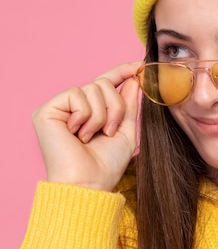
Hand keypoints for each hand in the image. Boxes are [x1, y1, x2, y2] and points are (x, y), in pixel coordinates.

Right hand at [32, 63, 140, 190]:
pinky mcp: (47, 110)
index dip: (122, 72)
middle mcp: (73, 107)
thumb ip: (128, 104)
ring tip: (91, 136)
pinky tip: (77, 133)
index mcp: (90, 111)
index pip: (105, 82)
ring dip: (100, 115)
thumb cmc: (106, 165)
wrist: (89, 182)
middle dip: (115, 107)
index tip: (140, 65)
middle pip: (103, 83)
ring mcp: (60, 108)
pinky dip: (85, 115)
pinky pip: (77, 94)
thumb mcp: (125, 131)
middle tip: (109, 131)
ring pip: (92, 88)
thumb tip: (133, 78)